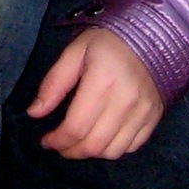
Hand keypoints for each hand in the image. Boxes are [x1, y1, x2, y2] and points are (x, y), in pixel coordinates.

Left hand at [28, 27, 163, 158]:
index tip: (46, 140)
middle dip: (71, 152)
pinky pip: (132, 147)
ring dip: (91, 153)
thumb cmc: (108, 42)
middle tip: (60, 145)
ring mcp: (143, 112)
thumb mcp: (75, 52)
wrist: (152, 35)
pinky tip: (103, 138)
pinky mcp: (154, 118)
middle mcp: (125, 101)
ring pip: (113, 151)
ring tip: (79, 143)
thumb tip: (34, 113)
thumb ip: (54, 83)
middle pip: (94, 145)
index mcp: (102, 82)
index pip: (76, 127)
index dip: (57, 140)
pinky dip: (114, 149)